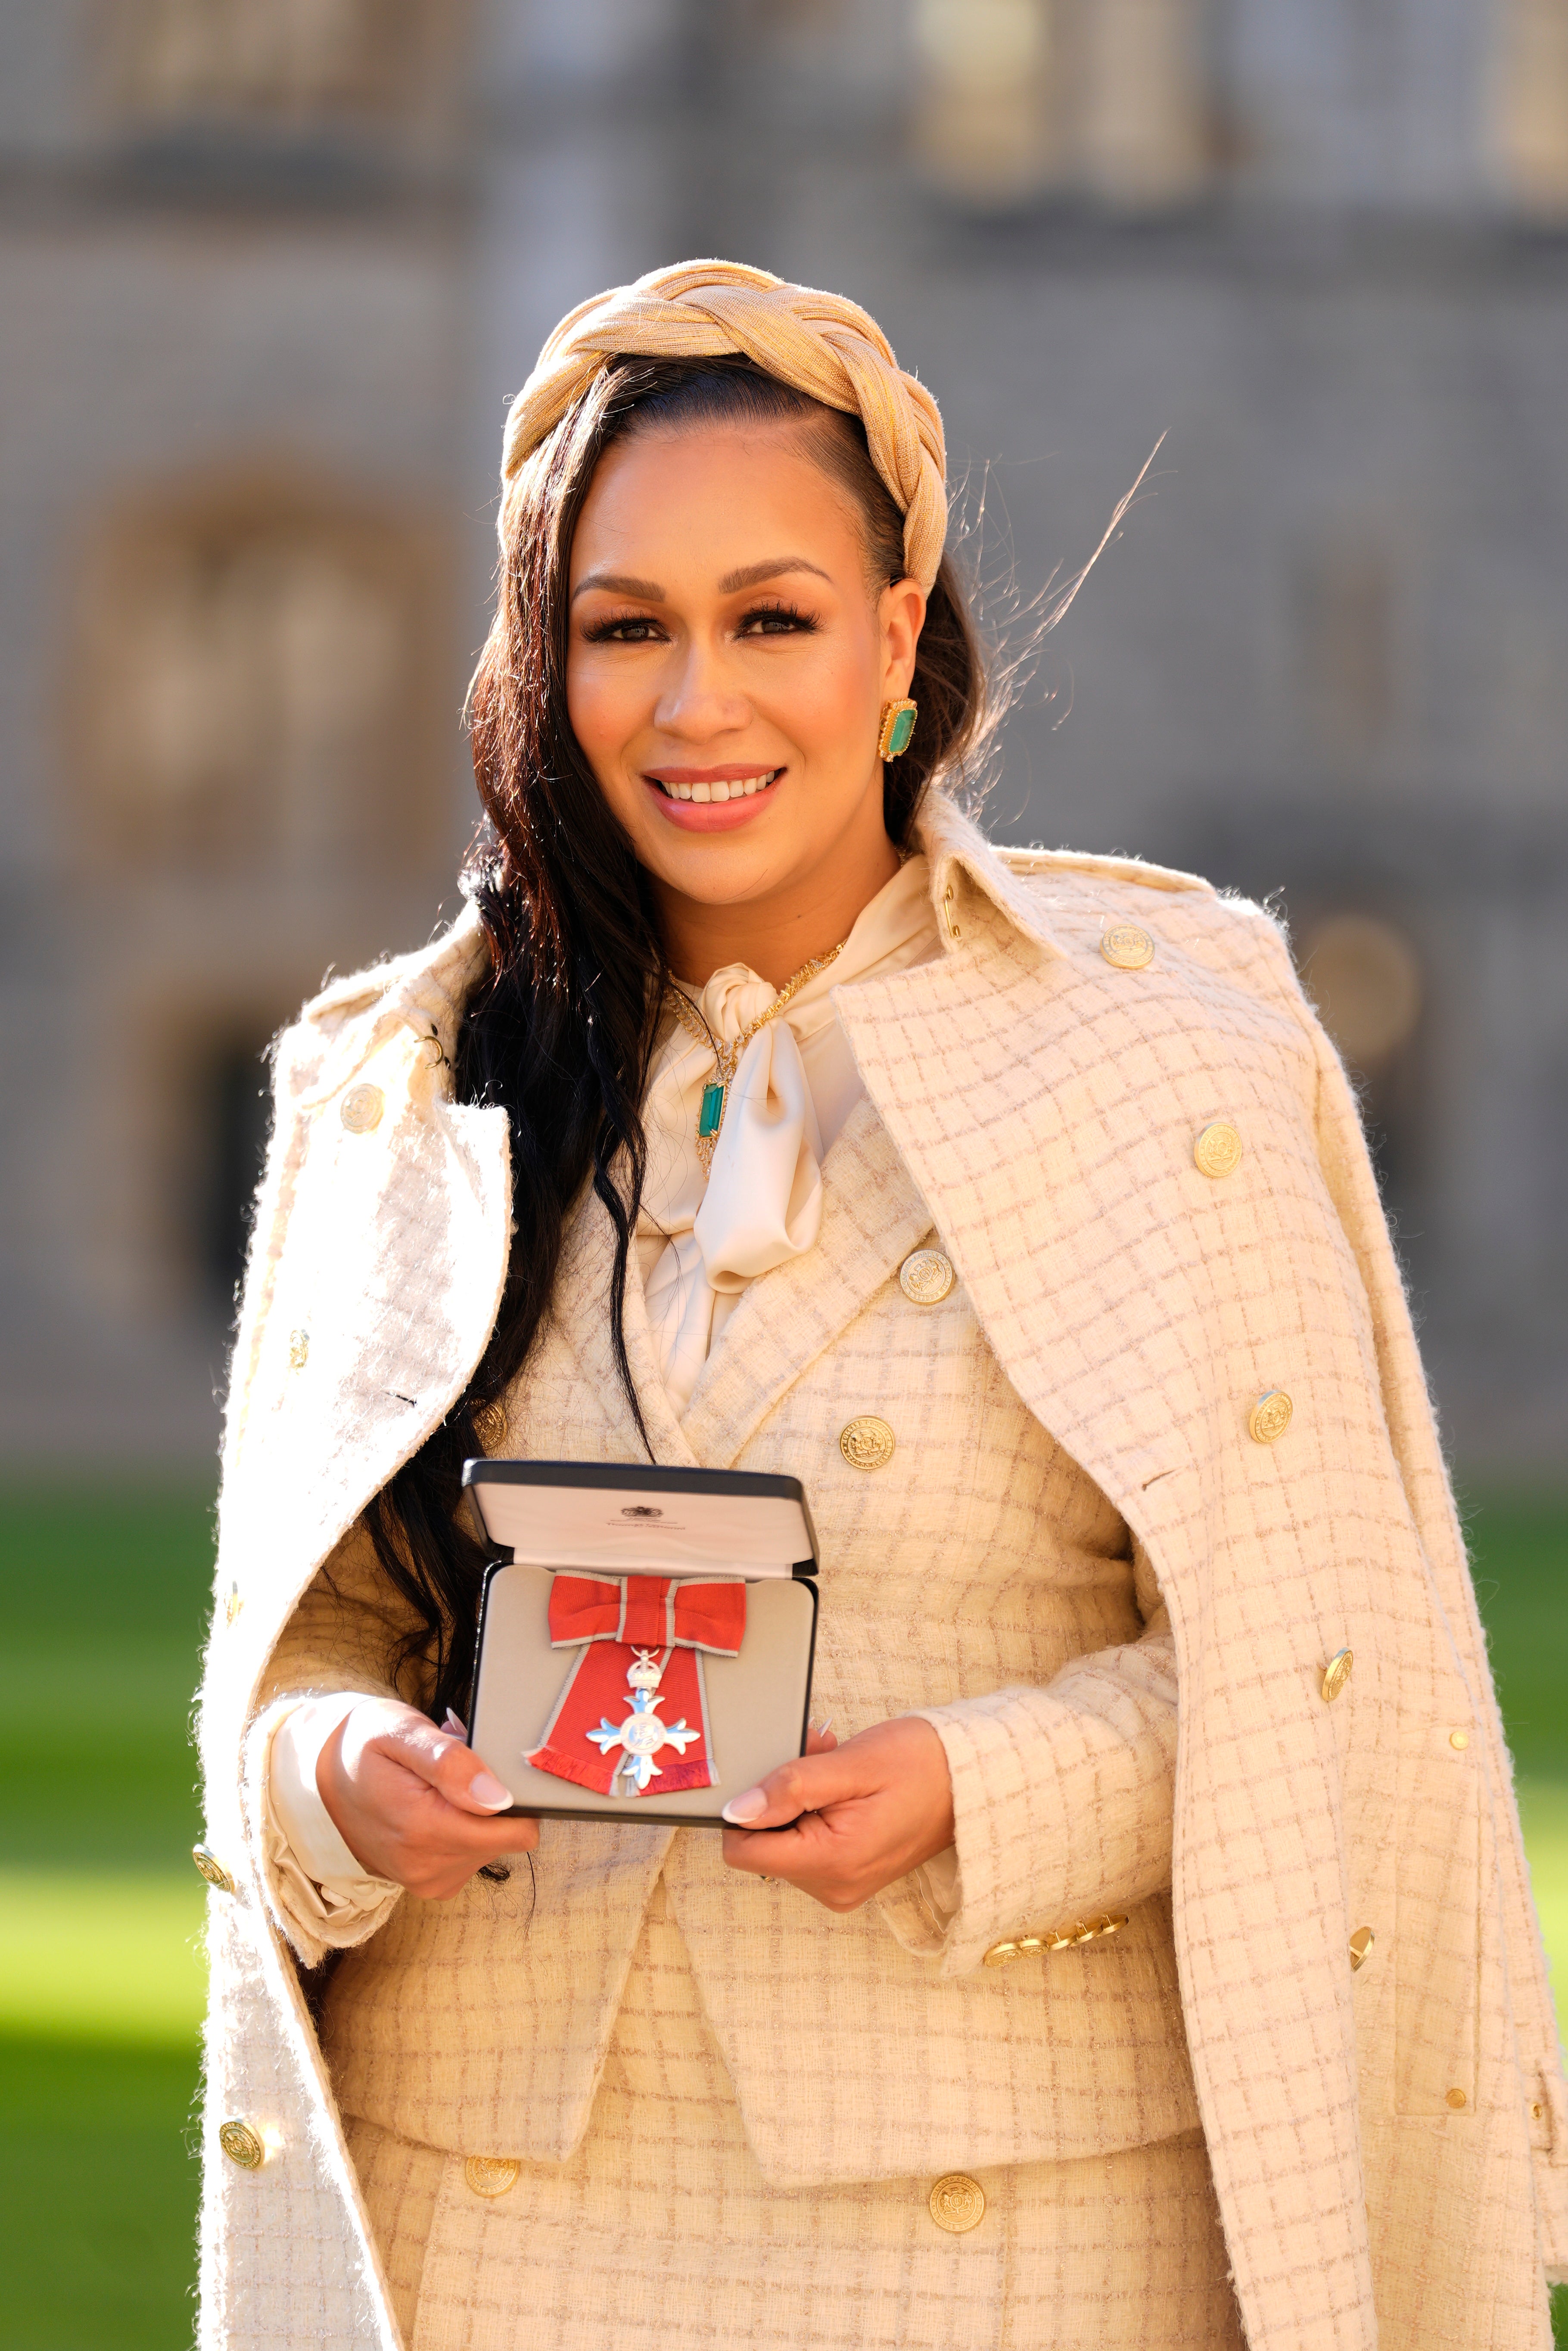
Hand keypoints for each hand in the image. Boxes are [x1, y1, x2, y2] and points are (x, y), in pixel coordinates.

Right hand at [316, 1698, 536, 1898]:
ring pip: (491, 1847)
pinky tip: (435, 1807)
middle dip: (491, 1801)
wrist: (318, 1782)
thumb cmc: (362, 1747)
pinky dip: (461, 1831)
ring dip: (474, 1815)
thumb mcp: (401, 1733)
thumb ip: (452, 1763)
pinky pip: (471, 1857)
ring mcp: (427, 1881)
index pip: (517, 1830)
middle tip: (454, 1771)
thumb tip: (499, 1798)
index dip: (516, 1795)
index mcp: (426, 1830)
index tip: (488, 1769)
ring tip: (439, 1787)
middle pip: (507, 1838)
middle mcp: (429, 1867)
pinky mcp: (428, 1884)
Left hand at [719, 1716, 953, 1912]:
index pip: (743, 1851)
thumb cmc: (922, 1766)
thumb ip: (790, 1788)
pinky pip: (809, 1844)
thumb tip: (737, 1810)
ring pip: (785, 1839)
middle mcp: (832, 1887)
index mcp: (831, 1864)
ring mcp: (842, 1885)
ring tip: (837, 1765)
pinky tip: (843, 1784)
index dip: (747, 1804)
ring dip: (799, 1797)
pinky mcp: (849, 1876)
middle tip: (818, 1755)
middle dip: (780, 1794)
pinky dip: (815, 1810)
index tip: (779, 1770)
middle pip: (764, 1842)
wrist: (976, 1782)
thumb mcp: (852, 1765)